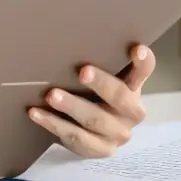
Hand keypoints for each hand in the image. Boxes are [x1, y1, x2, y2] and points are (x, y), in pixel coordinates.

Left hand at [27, 44, 154, 158]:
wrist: (98, 134)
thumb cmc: (98, 95)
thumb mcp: (104, 78)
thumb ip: (100, 61)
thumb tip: (67, 30)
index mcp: (134, 87)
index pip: (144, 71)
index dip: (143, 61)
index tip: (136, 48)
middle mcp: (132, 112)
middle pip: (119, 96)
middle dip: (101, 83)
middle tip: (83, 71)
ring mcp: (117, 134)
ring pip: (95, 120)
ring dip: (72, 106)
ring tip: (51, 95)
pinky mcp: (100, 150)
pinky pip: (76, 138)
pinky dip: (54, 124)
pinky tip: (36, 113)